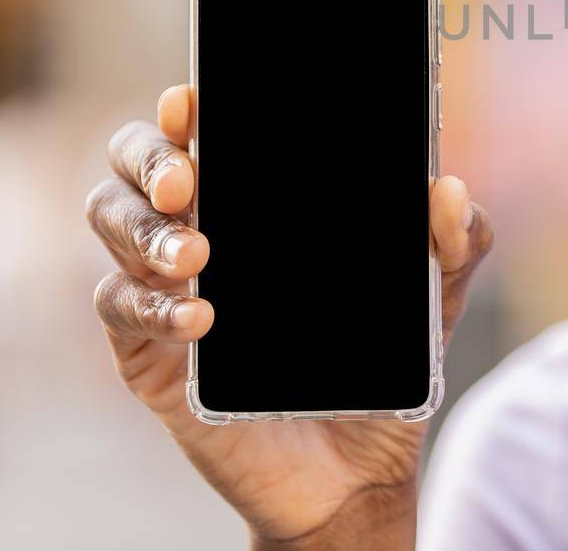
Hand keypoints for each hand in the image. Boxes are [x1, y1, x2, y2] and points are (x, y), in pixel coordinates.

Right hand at [87, 84, 492, 548]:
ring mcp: (165, 288)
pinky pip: (119, 309)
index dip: (184, 108)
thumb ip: (455, 241)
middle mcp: (198, 227)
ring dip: (145, 231)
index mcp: (255, 198)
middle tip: (189, 178)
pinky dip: (151, 308)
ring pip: (112, 224)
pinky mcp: (148, 354)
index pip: (200, 130)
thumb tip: (449, 188)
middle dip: (149, 158)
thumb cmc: (380, 362)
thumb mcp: (433, 295)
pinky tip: (199, 318)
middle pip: (133, 164)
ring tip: (197, 256)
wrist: (357, 468)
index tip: (192, 99)